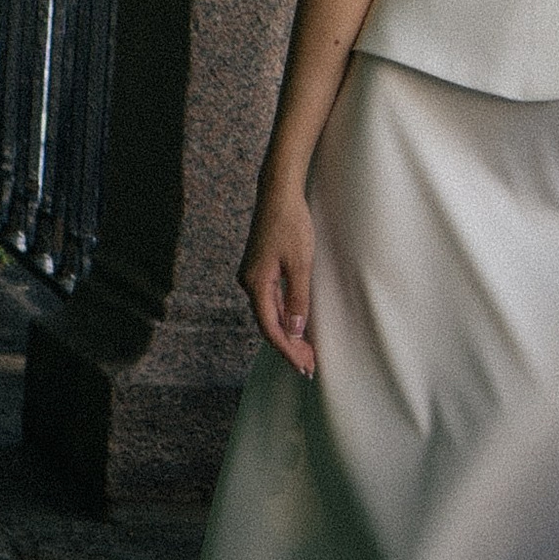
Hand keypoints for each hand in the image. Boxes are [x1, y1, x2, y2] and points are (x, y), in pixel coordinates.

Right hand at [242, 192, 317, 378]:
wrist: (278, 193)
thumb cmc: (291, 224)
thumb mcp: (300, 263)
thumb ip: (297, 299)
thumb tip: (294, 331)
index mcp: (255, 284)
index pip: (271, 328)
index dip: (288, 350)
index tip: (304, 367)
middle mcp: (249, 282)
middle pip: (268, 324)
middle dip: (289, 347)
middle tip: (309, 367)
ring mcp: (253, 275)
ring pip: (270, 313)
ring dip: (288, 333)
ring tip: (306, 353)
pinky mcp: (260, 268)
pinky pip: (271, 300)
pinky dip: (285, 316)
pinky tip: (297, 325)